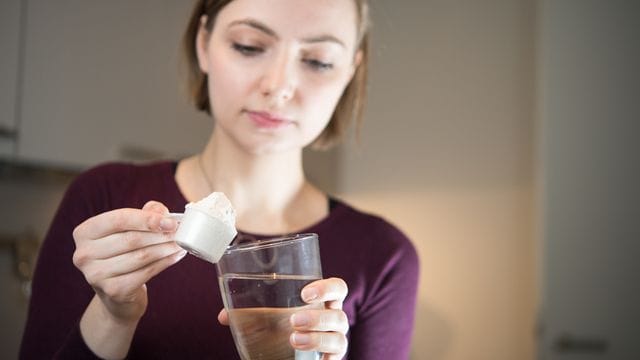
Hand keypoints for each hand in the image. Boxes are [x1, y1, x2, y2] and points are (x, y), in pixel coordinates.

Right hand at [72, 201, 185, 323]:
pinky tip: (176, 256)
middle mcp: (84, 254)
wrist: (118, 293)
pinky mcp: (113, 291)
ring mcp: (96, 275)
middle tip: (181, 232)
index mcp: (85, 232)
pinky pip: (146, 272)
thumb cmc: (124, 252)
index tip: (171, 221)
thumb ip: (146, 214)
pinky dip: (165, 263)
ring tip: (181, 243)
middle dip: (160, 234)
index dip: (147, 219)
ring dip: (166, 248)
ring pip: (140, 256)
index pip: (118, 219)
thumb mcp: (130, 229)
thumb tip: (162, 213)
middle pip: (131, 239)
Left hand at [217, 277, 348, 359]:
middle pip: (339, 314)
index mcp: (323, 301)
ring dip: (317, 339)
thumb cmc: (282, 327)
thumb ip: (249, 313)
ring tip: (294, 340)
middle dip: (318, 318)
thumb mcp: (267, 318)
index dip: (326, 288)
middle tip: (293, 321)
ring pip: (339, 338)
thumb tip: (224, 316)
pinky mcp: (332, 358)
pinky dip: (325, 359)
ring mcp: (334, 340)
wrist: (288, 351)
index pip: (337, 288)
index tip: (305, 293)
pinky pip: (336, 358)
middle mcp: (333, 319)